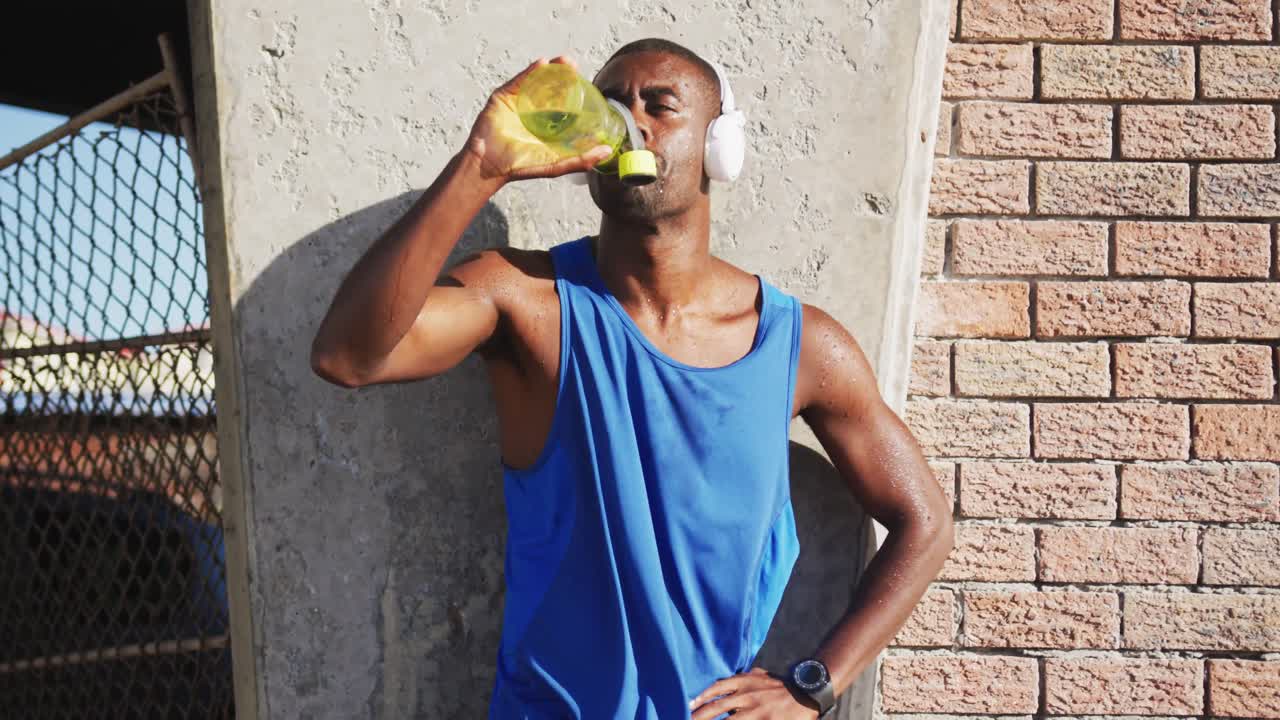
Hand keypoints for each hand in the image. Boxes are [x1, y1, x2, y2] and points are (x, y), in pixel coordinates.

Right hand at [461, 56, 612, 184]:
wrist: (489, 166)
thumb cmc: (521, 167)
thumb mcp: (556, 164)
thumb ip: (581, 159)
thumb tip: (608, 151)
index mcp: (546, 123)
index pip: (563, 102)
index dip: (574, 91)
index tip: (587, 83)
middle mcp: (532, 110)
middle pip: (550, 87)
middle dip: (563, 76)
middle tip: (574, 66)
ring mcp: (517, 102)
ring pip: (535, 80)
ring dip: (550, 69)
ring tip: (564, 61)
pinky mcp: (503, 98)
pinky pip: (517, 81)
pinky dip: (529, 71)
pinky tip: (542, 64)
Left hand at [690, 667, 819, 718]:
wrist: (805, 694)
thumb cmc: (779, 686)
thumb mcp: (759, 676)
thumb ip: (741, 679)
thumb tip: (720, 686)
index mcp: (744, 682)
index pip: (715, 689)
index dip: (699, 699)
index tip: (687, 707)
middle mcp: (747, 696)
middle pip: (715, 709)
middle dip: (699, 717)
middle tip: (684, 719)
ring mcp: (756, 712)